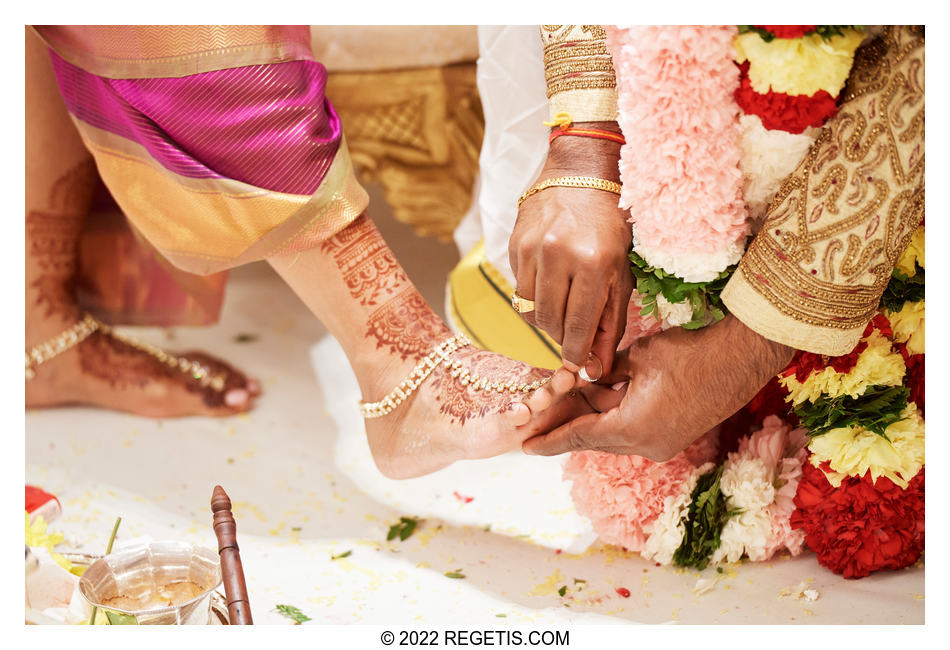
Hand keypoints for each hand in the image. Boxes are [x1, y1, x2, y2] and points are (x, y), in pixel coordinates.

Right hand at [509, 123, 631, 378]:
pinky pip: (518, 289)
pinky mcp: (514, 244)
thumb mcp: (621, 274)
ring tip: (563, 305)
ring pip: (529, 309)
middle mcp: (559, 256)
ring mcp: (532, 249)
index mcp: (594, 263)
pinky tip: (550, 281)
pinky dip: (533, 295)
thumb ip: (609, 323)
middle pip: (549, 323)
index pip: (577, 327)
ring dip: (546, 318)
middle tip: (574, 330)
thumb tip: (596, 368)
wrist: (581, 173)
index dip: (576, 354)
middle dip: (562, 335)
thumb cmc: (611, 225)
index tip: (577, 367)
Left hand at [521, 315, 794, 459]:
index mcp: (632, 428)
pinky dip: (610, 419)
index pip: (579, 434)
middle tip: (534, 424)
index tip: (525, 445)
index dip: (549, 437)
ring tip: (560, 408)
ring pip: (610, 436)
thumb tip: (581, 380)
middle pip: (592, 439)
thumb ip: (603, 374)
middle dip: (563, 427)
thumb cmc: (688, 352)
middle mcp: (645, 446)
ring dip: (588, 421)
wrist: (741, 358)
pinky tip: (596, 403)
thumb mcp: (636, 358)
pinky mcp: (672, 438)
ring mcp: (661, 445)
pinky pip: (629, 432)